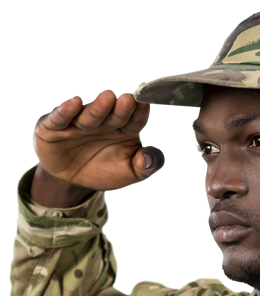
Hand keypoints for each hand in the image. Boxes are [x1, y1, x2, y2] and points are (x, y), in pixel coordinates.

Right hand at [31, 88, 164, 192]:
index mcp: (124, 129)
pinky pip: (61, 118)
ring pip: (90, 115)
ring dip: (98, 107)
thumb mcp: (129, 173)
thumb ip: (145, 166)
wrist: (72, 180)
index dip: (140, 114)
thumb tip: (149, 157)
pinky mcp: (54, 126)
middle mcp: (102, 121)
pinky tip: (74, 101)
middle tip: (127, 98)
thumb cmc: (104, 170)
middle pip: (113, 114)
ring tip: (107, 96)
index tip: (147, 104)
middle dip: (120, 107)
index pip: (135, 120)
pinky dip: (66, 110)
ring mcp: (78, 122)